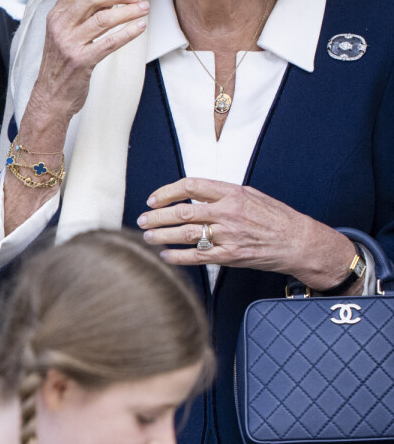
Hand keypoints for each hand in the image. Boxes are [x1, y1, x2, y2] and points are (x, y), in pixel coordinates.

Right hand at [27, 0, 148, 123]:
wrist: (51, 95)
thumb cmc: (61, 63)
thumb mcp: (64, 32)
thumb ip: (82, 14)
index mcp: (55, 15)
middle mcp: (60, 27)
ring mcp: (69, 44)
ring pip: (104, 18)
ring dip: (129, 10)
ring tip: (144, 9)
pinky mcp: (82, 61)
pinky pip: (110, 42)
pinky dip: (129, 32)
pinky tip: (140, 26)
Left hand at [137, 177, 357, 289]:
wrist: (300, 242)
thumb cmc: (275, 217)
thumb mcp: (250, 194)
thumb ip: (221, 193)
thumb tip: (191, 193)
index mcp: (232, 193)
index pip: (190, 186)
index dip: (166, 192)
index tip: (153, 199)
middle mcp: (229, 213)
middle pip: (182, 212)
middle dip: (156, 216)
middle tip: (142, 220)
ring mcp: (229, 235)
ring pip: (186, 234)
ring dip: (161, 236)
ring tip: (148, 237)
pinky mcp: (231, 256)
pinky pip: (198, 256)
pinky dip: (178, 257)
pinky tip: (166, 256)